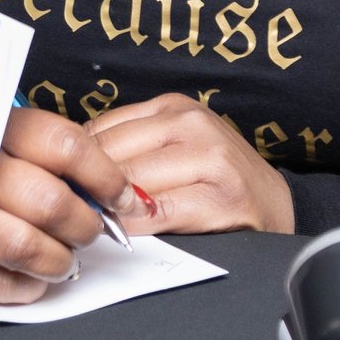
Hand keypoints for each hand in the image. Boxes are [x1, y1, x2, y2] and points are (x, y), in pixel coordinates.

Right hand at [0, 108, 136, 304]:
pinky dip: (25, 287)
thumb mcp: (0, 133)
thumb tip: (118, 192)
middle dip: (84, 225)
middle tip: (90, 231)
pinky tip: (33, 279)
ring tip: (65, 260)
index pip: (65, 145)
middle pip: (49, 201)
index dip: (105, 177)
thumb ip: (52, 156)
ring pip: (23, 245)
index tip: (122, 197)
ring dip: (57, 260)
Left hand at [88, 93, 293, 236]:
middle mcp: (191, 124)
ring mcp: (210, 158)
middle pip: (111, 156)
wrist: (273, 204)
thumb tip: (68, 168)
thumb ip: (128, 148)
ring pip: (131, 183)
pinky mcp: (221, 198)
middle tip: (77, 211)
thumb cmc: (214, 178)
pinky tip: (130, 233)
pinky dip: (136, 227)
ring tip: (101, 222)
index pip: (99, 130)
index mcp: (173, 107)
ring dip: (110, 209)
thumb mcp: (173, 145)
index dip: (76, 163)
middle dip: (89, 188)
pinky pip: (158, 213)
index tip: (66, 186)